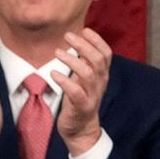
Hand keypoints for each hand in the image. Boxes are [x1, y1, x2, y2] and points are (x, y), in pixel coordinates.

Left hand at [53, 28, 109, 156]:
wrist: (80, 129)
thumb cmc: (78, 101)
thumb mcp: (83, 80)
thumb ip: (83, 64)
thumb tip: (77, 43)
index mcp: (101, 75)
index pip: (105, 53)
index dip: (97, 40)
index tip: (84, 29)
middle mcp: (100, 83)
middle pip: (97, 60)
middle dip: (83, 45)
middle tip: (67, 36)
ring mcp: (92, 95)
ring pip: (88, 73)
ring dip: (72, 60)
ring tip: (57, 52)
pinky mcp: (81, 107)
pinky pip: (75, 92)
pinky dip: (65, 81)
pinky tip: (53, 74)